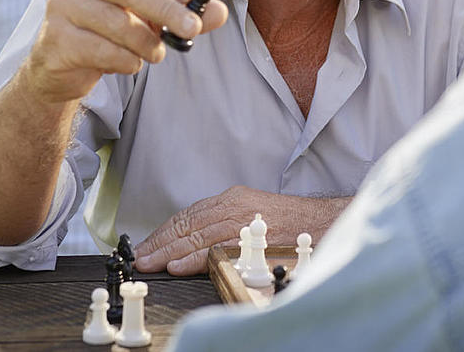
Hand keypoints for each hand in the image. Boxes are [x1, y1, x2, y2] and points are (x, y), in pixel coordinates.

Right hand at [23, 0, 227, 102]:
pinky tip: (132, 64)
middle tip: (192, 29)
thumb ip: (185, 12)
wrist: (60, 65)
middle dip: (167, 10)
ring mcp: (61, 5)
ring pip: (116, 22)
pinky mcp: (55, 38)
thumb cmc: (111, 31)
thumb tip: (219, 12)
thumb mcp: (150, 18)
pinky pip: (100, 50)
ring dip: (147, 42)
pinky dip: (125, 60)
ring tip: (158, 54)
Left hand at [133, 185, 350, 274]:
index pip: (189, 215)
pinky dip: (194, 257)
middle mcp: (234, 205)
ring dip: (168, 251)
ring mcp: (243, 220)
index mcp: (232, 199)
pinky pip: (216, 248)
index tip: (147, 245)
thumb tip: (194, 246)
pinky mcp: (252, 236)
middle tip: (139, 257)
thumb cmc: (290, 223)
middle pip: (188, 224)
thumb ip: (225, 225)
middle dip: (159, 242)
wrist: (324, 221)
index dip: (164, 231)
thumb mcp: (253, 215)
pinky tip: (177, 264)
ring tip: (150, 263)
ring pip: (197, 236)